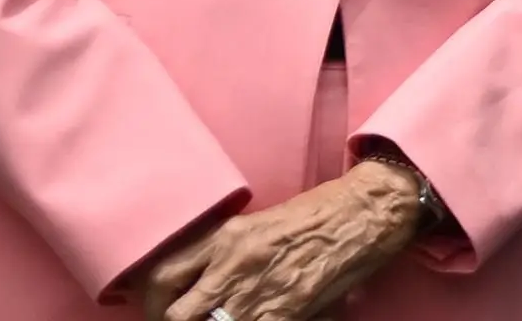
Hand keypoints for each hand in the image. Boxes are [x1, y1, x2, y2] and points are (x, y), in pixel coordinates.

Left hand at [129, 157, 425, 320]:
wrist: (368, 211)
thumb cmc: (321, 213)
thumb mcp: (262, 223)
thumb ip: (228, 254)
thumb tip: (203, 288)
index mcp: (226, 236)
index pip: (163, 276)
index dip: (152, 302)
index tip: (161, 310)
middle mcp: (232, 263)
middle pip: (175, 313)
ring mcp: (256, 291)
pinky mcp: (283, 311)